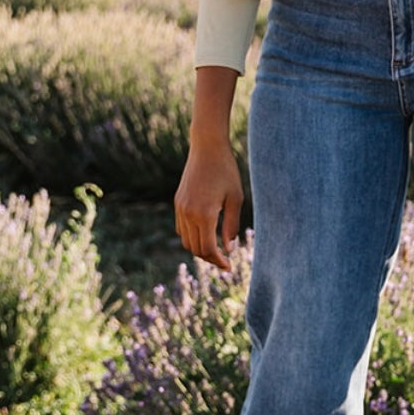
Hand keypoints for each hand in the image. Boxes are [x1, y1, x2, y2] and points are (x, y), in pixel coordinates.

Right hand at [174, 141, 243, 270]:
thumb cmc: (226, 171)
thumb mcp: (235, 198)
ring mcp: (180, 208)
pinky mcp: (178, 202)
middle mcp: (188, 213)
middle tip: (225, 261)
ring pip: (186, 241)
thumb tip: (228, 249)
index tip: (229, 266)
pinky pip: (182, 228)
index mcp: (204, 214)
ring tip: (216, 250)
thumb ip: (231, 226)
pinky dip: (192, 237)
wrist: (207, 148)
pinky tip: (206, 234)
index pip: (208, 249)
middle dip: (210, 258)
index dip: (218, 261)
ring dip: (200, 249)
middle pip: (196, 249)